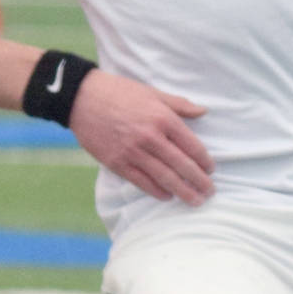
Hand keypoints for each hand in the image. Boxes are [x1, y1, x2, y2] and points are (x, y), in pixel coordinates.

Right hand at [68, 70, 212, 204]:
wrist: (81, 98)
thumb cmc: (119, 92)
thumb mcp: (152, 93)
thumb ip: (179, 105)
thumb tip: (203, 112)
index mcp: (162, 118)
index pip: (192, 145)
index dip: (204, 161)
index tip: (211, 170)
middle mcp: (150, 137)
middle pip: (182, 166)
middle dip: (199, 181)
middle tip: (209, 192)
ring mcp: (133, 152)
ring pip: (165, 178)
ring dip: (183, 192)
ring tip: (195, 201)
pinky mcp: (117, 163)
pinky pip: (142, 182)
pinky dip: (157, 191)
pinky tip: (168, 196)